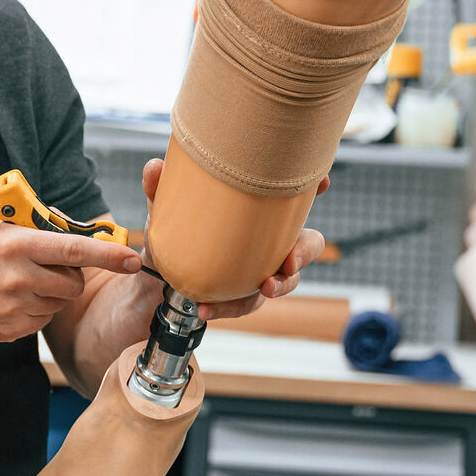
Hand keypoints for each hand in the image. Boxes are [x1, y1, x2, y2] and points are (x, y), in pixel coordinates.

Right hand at [0, 217, 141, 343]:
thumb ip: (32, 225)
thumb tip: (71, 224)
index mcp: (15, 244)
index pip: (74, 248)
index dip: (108, 255)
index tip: (133, 259)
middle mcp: (18, 276)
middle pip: (73, 281)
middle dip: (73, 275)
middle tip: (52, 267)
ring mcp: (15, 307)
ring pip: (60, 302)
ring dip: (53, 293)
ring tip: (22, 283)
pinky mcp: (13, 330)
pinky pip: (43, 320)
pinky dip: (36, 310)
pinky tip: (11, 301)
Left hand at [140, 158, 328, 319]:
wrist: (154, 279)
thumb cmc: (172, 237)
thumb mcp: (163, 213)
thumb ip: (159, 190)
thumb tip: (155, 167)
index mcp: (257, 215)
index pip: (294, 199)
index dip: (313, 188)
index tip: (321, 183)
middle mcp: (268, 242)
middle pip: (307, 244)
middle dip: (304, 252)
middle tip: (289, 261)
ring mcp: (260, 271)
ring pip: (287, 281)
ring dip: (279, 286)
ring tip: (264, 288)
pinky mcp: (243, 298)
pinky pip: (245, 305)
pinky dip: (227, 308)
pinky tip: (206, 308)